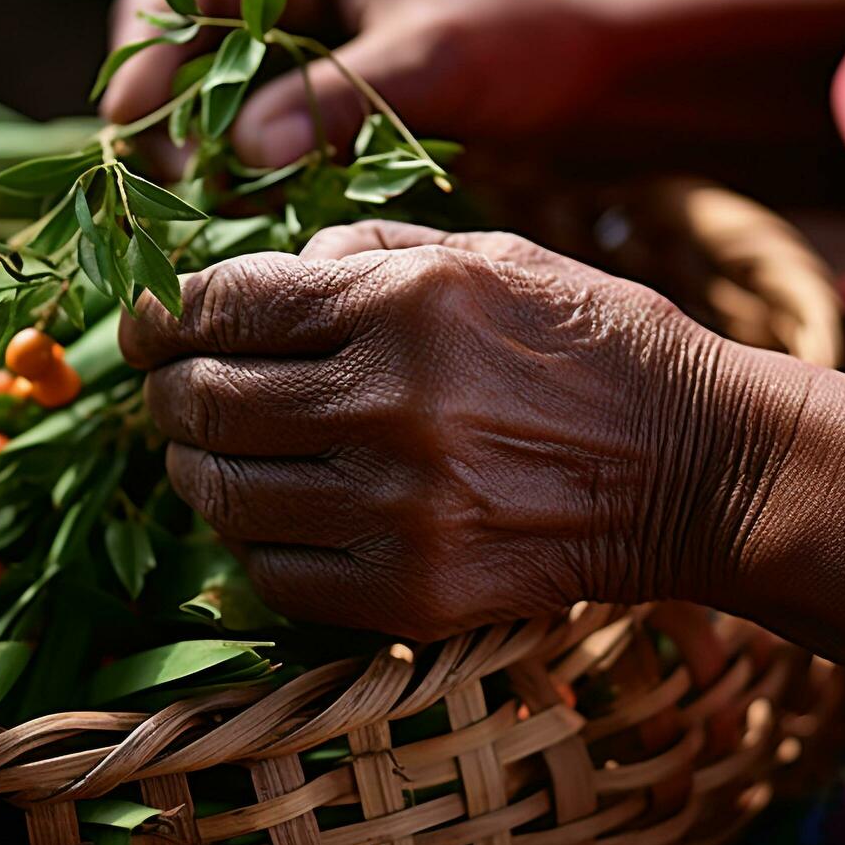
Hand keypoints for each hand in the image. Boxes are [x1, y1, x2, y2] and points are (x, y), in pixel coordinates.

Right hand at [101, 0, 605, 166]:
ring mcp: (304, 44)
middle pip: (180, 29)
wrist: (598, 89)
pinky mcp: (322, 100)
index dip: (154, 43)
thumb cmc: (527, 47)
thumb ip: (338, 100)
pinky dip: (239, 169)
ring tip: (193, 204)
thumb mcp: (435, 64)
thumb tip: (240, 152)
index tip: (138, 119)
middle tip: (162, 176)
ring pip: (209, 86)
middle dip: (161, 101)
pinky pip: (253, 130)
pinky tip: (239, 212)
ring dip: (194, 142)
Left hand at [120, 220, 756, 639]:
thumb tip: (270, 272)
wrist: (696, 467)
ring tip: (205, 453)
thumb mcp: (490, 256)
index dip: (164, 314)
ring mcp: (399, 510)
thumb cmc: (592, 347)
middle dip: (166, 392)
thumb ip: (368, 250)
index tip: (148, 324)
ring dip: (194, 470)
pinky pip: (274, 574)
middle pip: (207, 402)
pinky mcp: (411, 594)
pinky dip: (254, 543)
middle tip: (169, 390)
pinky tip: (275, 514)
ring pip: (224, 495)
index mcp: (406, 304)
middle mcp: (392, 405)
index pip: (225, 307)